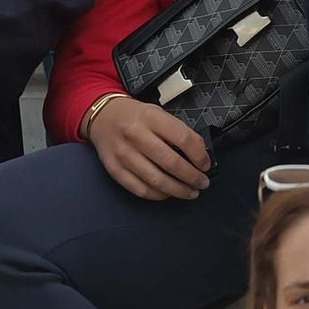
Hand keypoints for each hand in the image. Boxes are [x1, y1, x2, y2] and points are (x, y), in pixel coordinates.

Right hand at [85, 95, 211, 201]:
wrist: (102, 117)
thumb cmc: (134, 116)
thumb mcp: (158, 113)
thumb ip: (177, 131)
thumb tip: (200, 154)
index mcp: (150, 117)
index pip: (183, 139)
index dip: (199, 155)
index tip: (206, 164)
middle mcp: (136, 135)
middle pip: (171, 163)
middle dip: (192, 177)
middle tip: (202, 182)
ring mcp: (123, 154)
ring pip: (156, 180)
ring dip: (178, 190)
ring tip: (190, 192)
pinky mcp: (115, 169)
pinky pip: (140, 189)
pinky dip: (158, 195)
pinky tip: (168, 193)